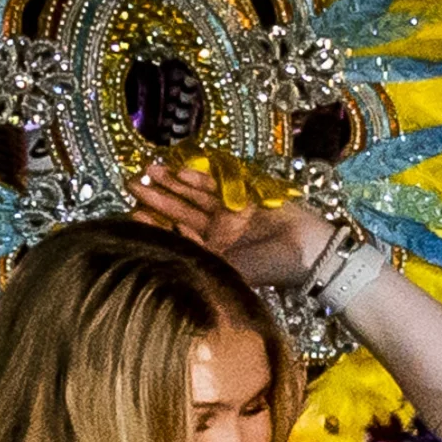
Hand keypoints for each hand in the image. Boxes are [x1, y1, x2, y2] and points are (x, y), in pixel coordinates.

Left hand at [133, 156, 333, 287]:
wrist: (310, 253)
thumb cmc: (274, 268)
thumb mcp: (233, 271)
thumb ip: (204, 258)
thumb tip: (172, 242)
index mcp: (213, 253)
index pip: (176, 236)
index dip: (154, 225)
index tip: (133, 214)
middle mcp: (217, 233)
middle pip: (180, 211)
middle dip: (156, 197)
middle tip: (131, 183)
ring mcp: (230, 213)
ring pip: (194, 195)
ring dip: (173, 183)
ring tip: (150, 170)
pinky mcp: (243, 196)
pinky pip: (216, 185)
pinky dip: (199, 178)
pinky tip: (179, 171)